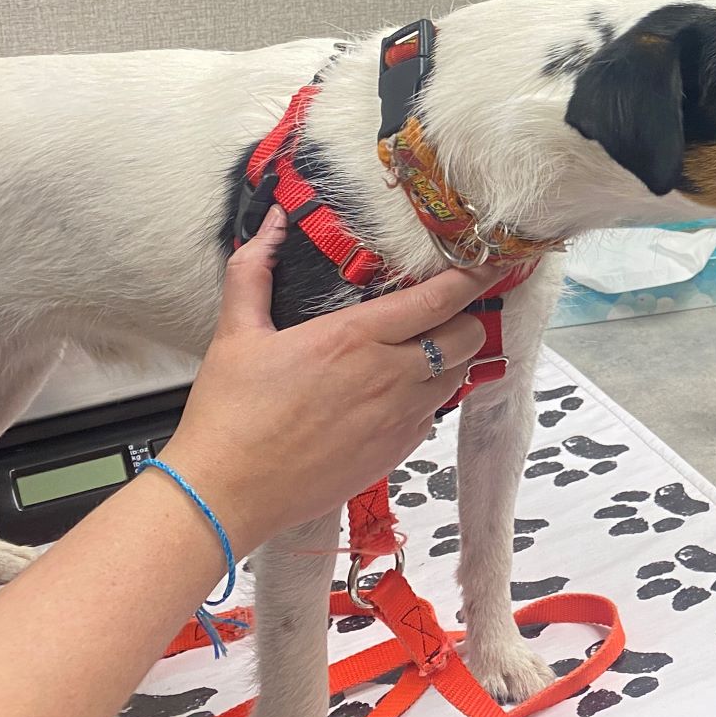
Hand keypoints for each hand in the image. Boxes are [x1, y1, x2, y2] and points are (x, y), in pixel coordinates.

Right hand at [157, 207, 508, 551]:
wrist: (224, 494)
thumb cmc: (229, 415)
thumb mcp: (235, 333)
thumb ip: (254, 269)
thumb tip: (270, 222)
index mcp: (355, 337)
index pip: (441, 298)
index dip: (475, 276)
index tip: (491, 262)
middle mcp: (389, 375)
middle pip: (467, 337)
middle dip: (465, 319)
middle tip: (445, 313)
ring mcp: (398, 418)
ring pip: (458, 377)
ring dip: (450, 360)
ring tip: (421, 352)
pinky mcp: (396, 452)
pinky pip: (433, 416)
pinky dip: (427, 400)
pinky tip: (395, 396)